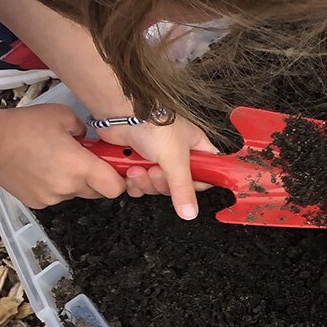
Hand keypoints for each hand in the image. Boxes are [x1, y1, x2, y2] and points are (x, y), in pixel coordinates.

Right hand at [0, 104, 127, 208]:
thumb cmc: (26, 126)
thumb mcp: (64, 116)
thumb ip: (85, 129)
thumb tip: (87, 138)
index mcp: (81, 168)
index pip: (116, 188)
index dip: (119, 179)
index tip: (115, 168)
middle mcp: (68, 188)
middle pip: (97, 192)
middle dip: (95, 178)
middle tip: (82, 158)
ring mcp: (51, 198)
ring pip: (74, 193)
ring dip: (72, 181)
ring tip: (54, 159)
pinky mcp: (36, 202)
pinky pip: (54, 196)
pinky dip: (53, 185)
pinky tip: (40, 168)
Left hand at [95, 116, 217, 219]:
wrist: (120, 113)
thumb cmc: (154, 122)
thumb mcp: (175, 158)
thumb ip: (183, 189)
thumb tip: (190, 212)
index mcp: (196, 148)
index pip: (205, 177)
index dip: (196, 186)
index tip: (186, 187)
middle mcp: (177, 155)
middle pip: (176, 187)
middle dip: (162, 184)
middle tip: (155, 172)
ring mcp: (156, 159)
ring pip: (155, 187)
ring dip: (145, 182)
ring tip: (138, 168)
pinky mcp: (137, 162)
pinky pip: (139, 185)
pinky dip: (133, 181)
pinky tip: (129, 169)